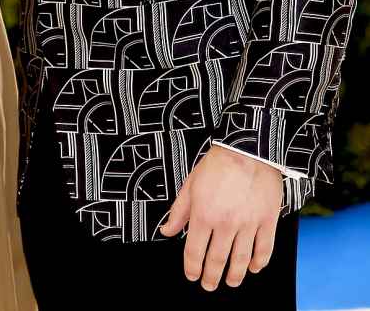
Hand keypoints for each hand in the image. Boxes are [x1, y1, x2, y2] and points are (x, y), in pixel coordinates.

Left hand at [159, 145, 283, 290]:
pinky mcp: (267, 221)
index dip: (191, 268)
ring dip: (234, 276)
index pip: (194, 252)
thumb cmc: (217, 164)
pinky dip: (258, 263)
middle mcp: (225, 224)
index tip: (191, 275)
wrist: (247, 150)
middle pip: (217, 261)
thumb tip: (167, 231)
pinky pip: (264, 250)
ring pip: (240, 261)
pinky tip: (252, 268)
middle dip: (211, 277)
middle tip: (209, 284)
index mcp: (203, 214)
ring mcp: (248, 224)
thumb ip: (178, 211)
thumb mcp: (190, 185)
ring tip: (230, 282)